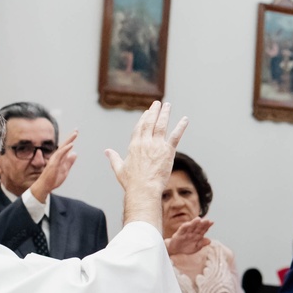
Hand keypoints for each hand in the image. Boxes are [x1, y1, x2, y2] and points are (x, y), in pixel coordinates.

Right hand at [29, 130, 77, 202]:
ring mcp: (55, 160)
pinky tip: (71, 145)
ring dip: (69, 141)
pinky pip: (60, 155)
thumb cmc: (53, 178)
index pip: (66, 147)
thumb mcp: (65, 169)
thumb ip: (69, 161)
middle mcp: (56, 157)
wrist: (46, 186)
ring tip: (75, 135)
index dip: (71, 140)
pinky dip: (65, 149)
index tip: (76, 133)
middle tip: (76, 130)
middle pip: (64, 145)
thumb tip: (75, 153)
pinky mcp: (53, 164)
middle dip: (70, 137)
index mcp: (60, 158)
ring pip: (62, 148)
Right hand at [105, 101, 187, 228]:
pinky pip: (176, 136)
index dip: (143, 119)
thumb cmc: (131, 182)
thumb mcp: (119, 169)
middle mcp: (145, 142)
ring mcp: (157, 145)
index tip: (147, 112)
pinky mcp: (168, 151)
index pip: (139, 128)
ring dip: (164, 114)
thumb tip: (107, 151)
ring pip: (161, 125)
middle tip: (157, 103)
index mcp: (134, 145)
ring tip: (167, 105)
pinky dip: (181, 127)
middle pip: (149, 123)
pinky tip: (185, 119)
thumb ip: (113, 158)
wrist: (143, 189)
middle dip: (154, 111)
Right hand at [166, 218, 213, 255]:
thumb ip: (202, 244)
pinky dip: (185, 226)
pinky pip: (182, 229)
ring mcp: (186, 232)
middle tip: (207, 220)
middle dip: (202, 223)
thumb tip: (210, 241)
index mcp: (198, 235)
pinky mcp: (179, 234)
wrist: (176, 250)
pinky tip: (188, 224)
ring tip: (198, 219)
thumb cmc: (187, 247)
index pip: (203, 229)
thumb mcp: (196, 247)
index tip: (212, 222)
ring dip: (194, 223)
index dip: (207, 226)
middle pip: (198, 227)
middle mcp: (192, 232)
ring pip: (190, 227)